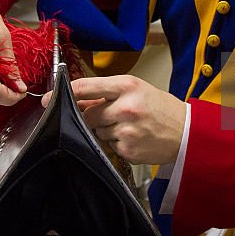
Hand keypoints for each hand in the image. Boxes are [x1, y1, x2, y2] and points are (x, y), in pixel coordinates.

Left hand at [53, 74, 185, 164]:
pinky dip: (116, 143)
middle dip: (93, 115)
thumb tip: (76, 97)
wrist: (187, 132)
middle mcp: (125, 107)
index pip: (85, 86)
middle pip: (88, 113)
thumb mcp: (136, 90)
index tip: (47, 99)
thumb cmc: (160, 108)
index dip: (63, 93)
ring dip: (106, 129)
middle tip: (112, 114)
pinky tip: (133, 138)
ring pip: (97, 131)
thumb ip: (105, 93)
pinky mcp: (127, 150)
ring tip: (129, 126)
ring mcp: (126, 130)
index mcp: (127, 86)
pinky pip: (108, 145)